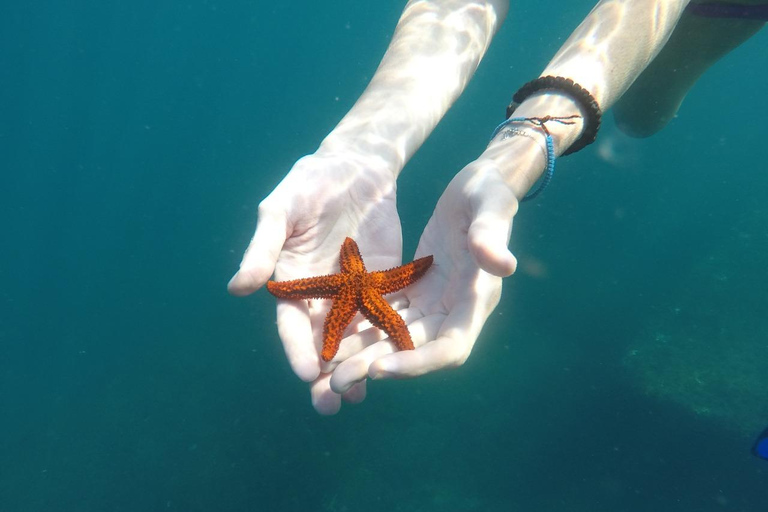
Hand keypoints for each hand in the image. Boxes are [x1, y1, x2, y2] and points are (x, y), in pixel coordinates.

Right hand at [227, 149, 402, 413]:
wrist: (357, 166)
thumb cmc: (311, 181)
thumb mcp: (282, 210)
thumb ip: (263, 247)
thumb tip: (238, 289)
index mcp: (290, 279)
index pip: (291, 322)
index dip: (296, 348)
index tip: (308, 373)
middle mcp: (319, 293)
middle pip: (319, 341)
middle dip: (323, 374)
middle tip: (330, 406)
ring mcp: (351, 292)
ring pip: (350, 338)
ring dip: (353, 367)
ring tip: (357, 398)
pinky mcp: (379, 284)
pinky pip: (381, 317)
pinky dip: (383, 343)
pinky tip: (392, 364)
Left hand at [327, 159, 518, 391]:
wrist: (480, 184)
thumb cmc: (491, 192)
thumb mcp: (492, 206)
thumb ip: (492, 235)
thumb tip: (504, 265)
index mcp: (477, 300)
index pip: (450, 347)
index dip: (417, 362)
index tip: (380, 368)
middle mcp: (454, 310)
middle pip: (413, 350)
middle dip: (376, 365)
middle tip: (336, 382)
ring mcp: (433, 302)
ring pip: (393, 336)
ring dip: (361, 351)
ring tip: (325, 367)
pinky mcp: (414, 289)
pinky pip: (383, 312)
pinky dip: (359, 323)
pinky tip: (329, 330)